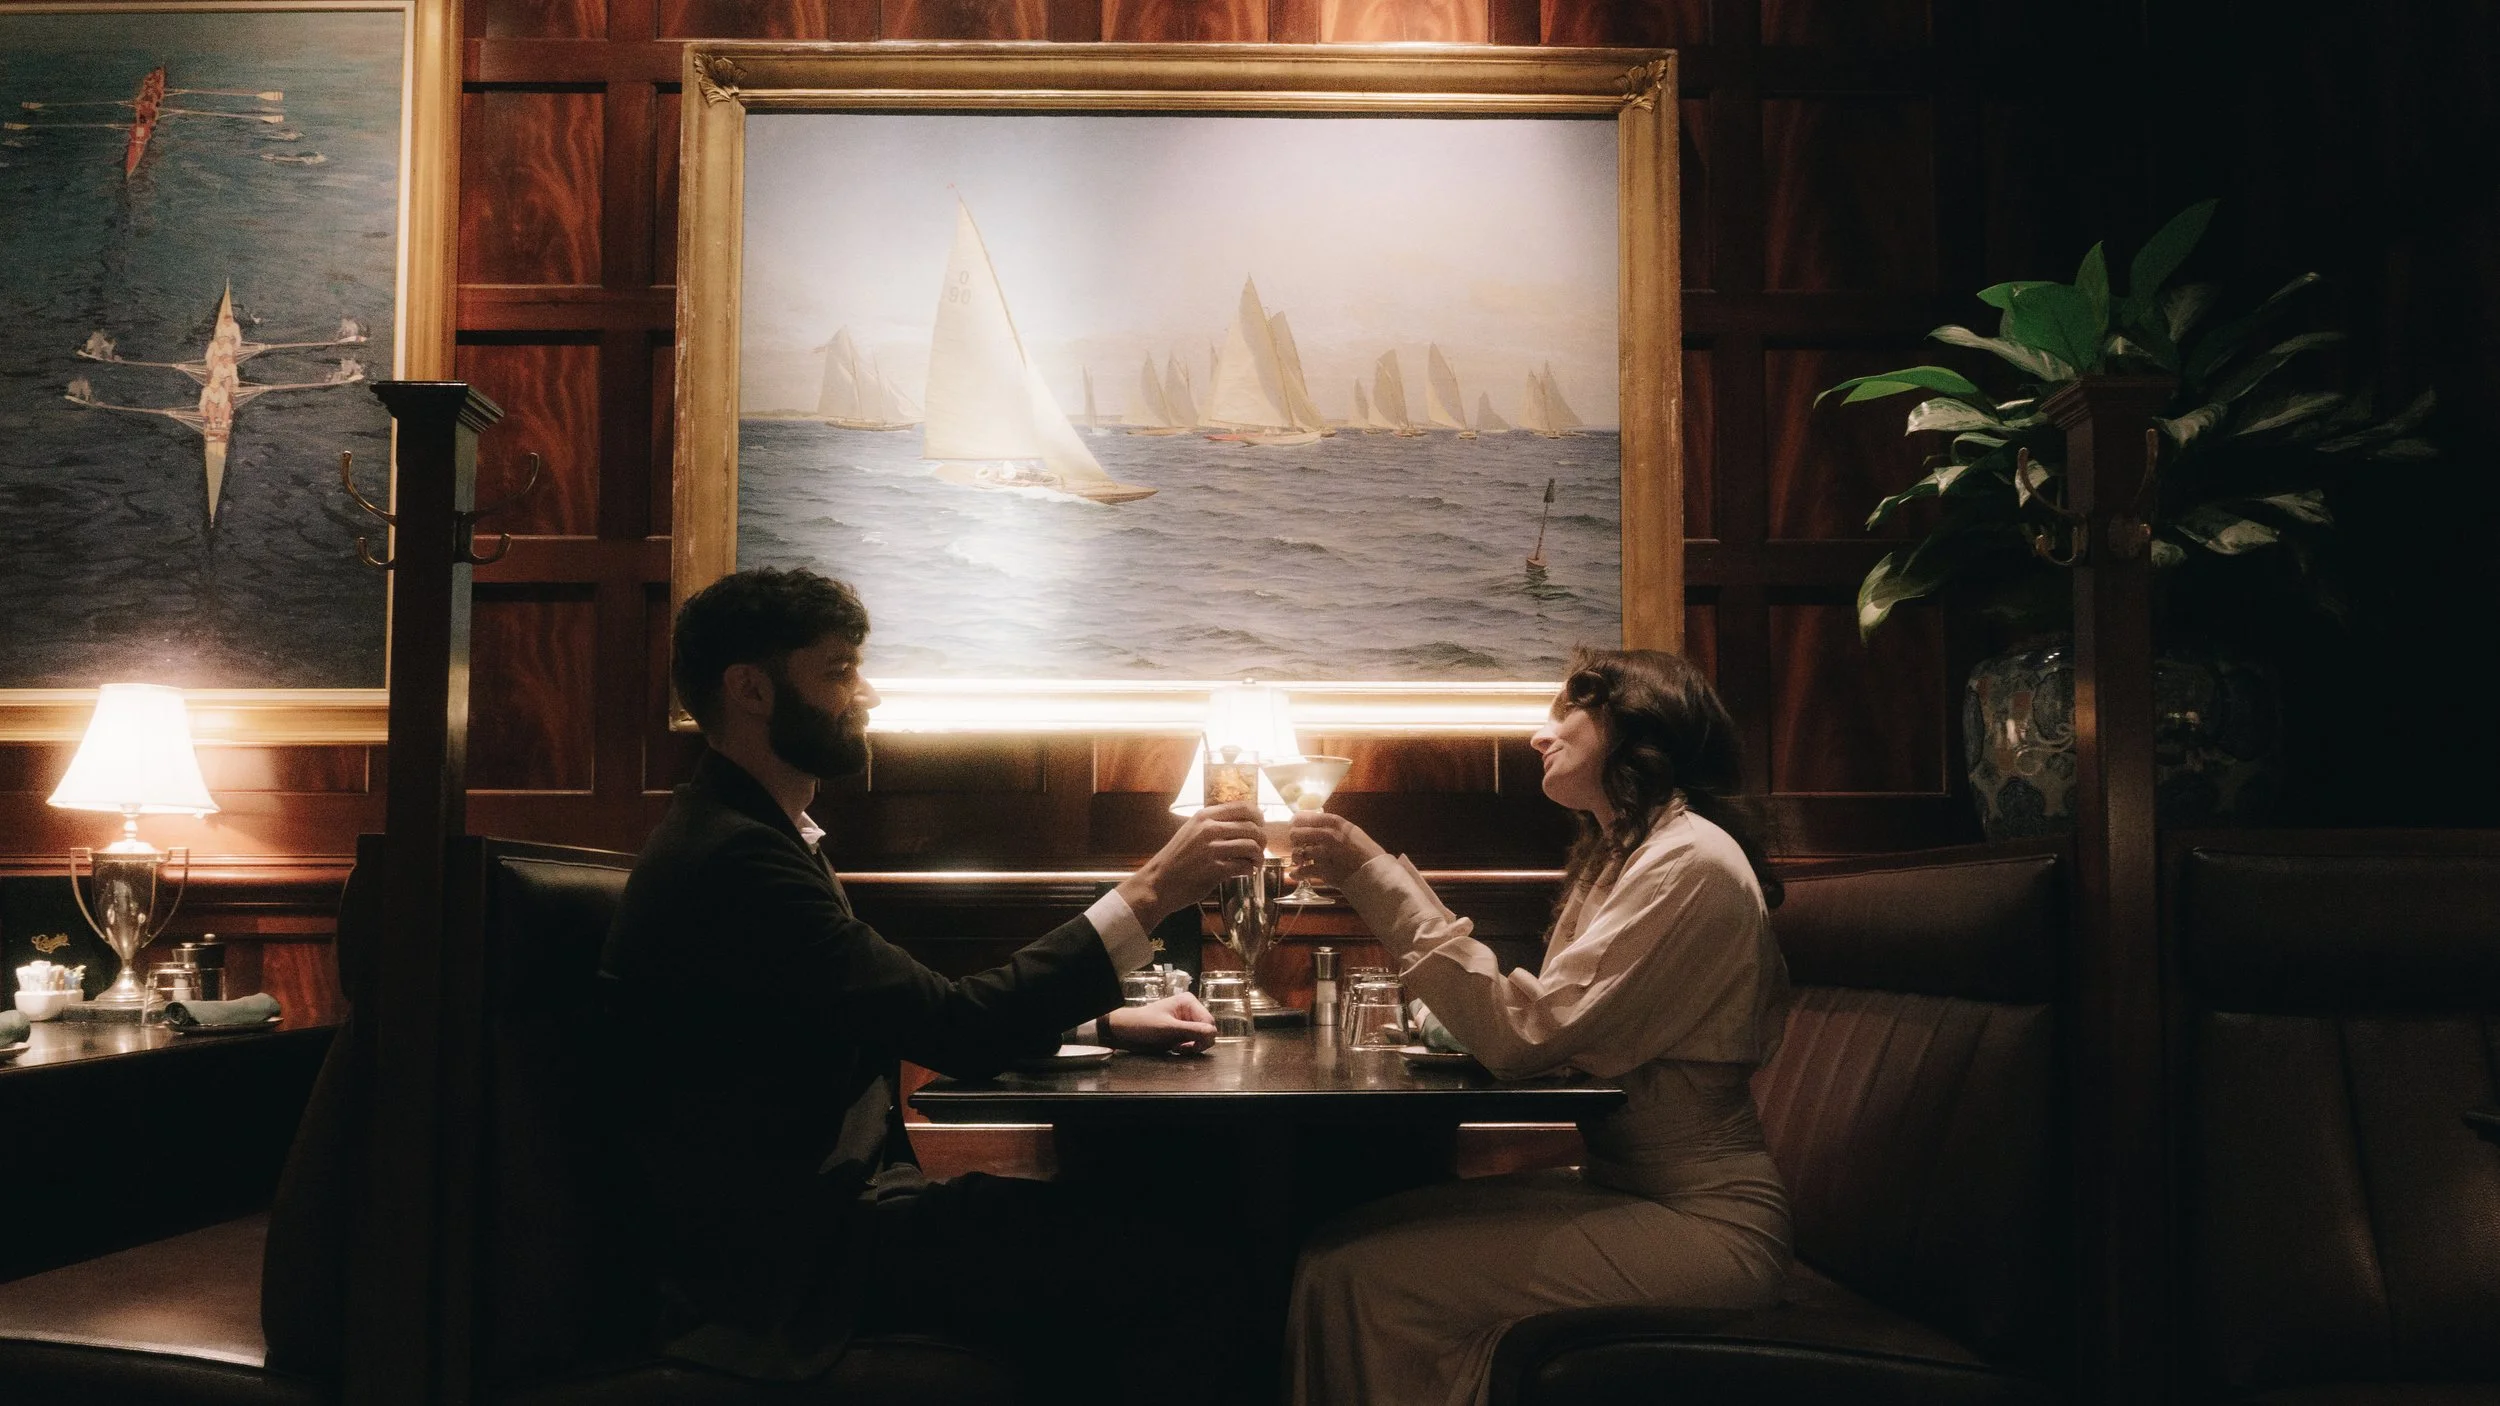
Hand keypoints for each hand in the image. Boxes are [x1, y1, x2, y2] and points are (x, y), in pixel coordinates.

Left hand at [1102, 993, 1216, 1053]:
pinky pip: (1194, 1041)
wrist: (1126, 1032)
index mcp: (1189, 1002)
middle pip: (1208, 1030)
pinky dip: (1188, 1048)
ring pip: (1202, 1037)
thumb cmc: (1143, 1025)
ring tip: (1176, 1047)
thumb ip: (1192, 1030)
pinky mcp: (1182, 1031)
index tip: (1189, 1047)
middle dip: (1197, 1042)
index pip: (1209, 1022)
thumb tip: (1213, 1033)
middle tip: (1181, 1048)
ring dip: (1192, 1046)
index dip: (1203, 1037)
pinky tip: (1175, 1048)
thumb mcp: (1168, 1028)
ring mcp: (1186, 1021)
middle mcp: (1190, 1010)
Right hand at [1117, 801, 1265, 930]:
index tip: (1261, 826)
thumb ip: (1213, 824)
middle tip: (1260, 849)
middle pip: (1252, 827)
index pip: (1243, 807)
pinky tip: (1246, 872)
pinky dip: (1249, 870)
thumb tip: (1243, 823)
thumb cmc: (1176, 858)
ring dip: (1258, 857)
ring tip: (1256, 863)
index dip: (1258, 816)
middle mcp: (1209, 829)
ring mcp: (1212, 849)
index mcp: (1205, 816)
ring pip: (1252, 846)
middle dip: (1262, 839)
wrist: (1158, 882)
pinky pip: (1244, 866)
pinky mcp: (1215, 869)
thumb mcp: (1191, 831)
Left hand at [1288, 811, 1385, 888]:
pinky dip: (1298, 873)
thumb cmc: (1368, 852)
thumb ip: (1335, 827)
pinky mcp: (1325, 871)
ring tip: (1300, 861)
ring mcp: (1326, 854)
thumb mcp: (1353, 832)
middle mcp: (1328, 835)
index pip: (1305, 817)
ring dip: (1297, 858)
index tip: (1295, 826)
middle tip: (1299, 845)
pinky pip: (1303, 871)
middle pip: (1296, 834)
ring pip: (1299, 853)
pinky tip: (1296, 874)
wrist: (1377, 873)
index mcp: (1336, 823)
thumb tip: (1317, 825)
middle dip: (1295, 841)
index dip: (1296, 822)